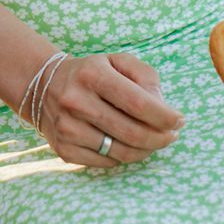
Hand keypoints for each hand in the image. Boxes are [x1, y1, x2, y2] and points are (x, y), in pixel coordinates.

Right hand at [37, 53, 181, 166]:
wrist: (42, 86)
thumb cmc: (91, 73)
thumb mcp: (116, 61)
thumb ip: (145, 76)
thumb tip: (162, 107)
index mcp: (92, 74)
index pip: (138, 103)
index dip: (164, 116)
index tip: (180, 120)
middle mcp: (76, 101)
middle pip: (132, 132)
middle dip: (161, 138)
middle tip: (171, 135)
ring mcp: (67, 128)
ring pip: (121, 152)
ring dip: (146, 150)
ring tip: (155, 141)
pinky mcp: (63, 149)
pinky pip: (106, 162)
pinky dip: (124, 156)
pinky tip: (128, 145)